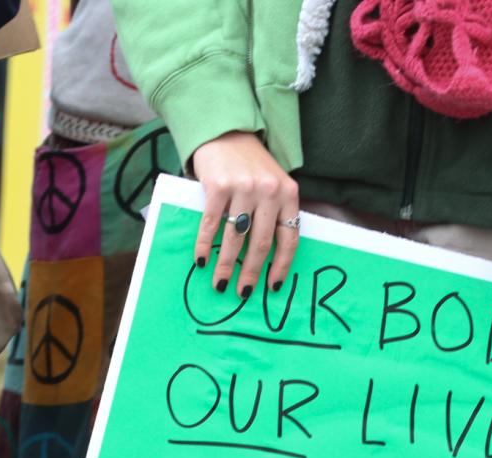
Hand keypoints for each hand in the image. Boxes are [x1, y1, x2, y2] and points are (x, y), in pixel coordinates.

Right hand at [190, 132, 300, 298]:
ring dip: (226, 265)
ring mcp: (244, 188)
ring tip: (220, 283)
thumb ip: (274, 213)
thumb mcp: (272, 185)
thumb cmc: (250, 166)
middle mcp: (269, 191)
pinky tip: (202, 260)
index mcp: (288, 194)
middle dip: (251, 272)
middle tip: (243, 292)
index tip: (272, 287)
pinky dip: (205, 245)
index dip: (281, 266)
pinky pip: (212, 224)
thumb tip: (264, 259)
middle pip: (262, 243)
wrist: (226, 132)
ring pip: (236, 237)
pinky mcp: (219, 185)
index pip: (289, 238)